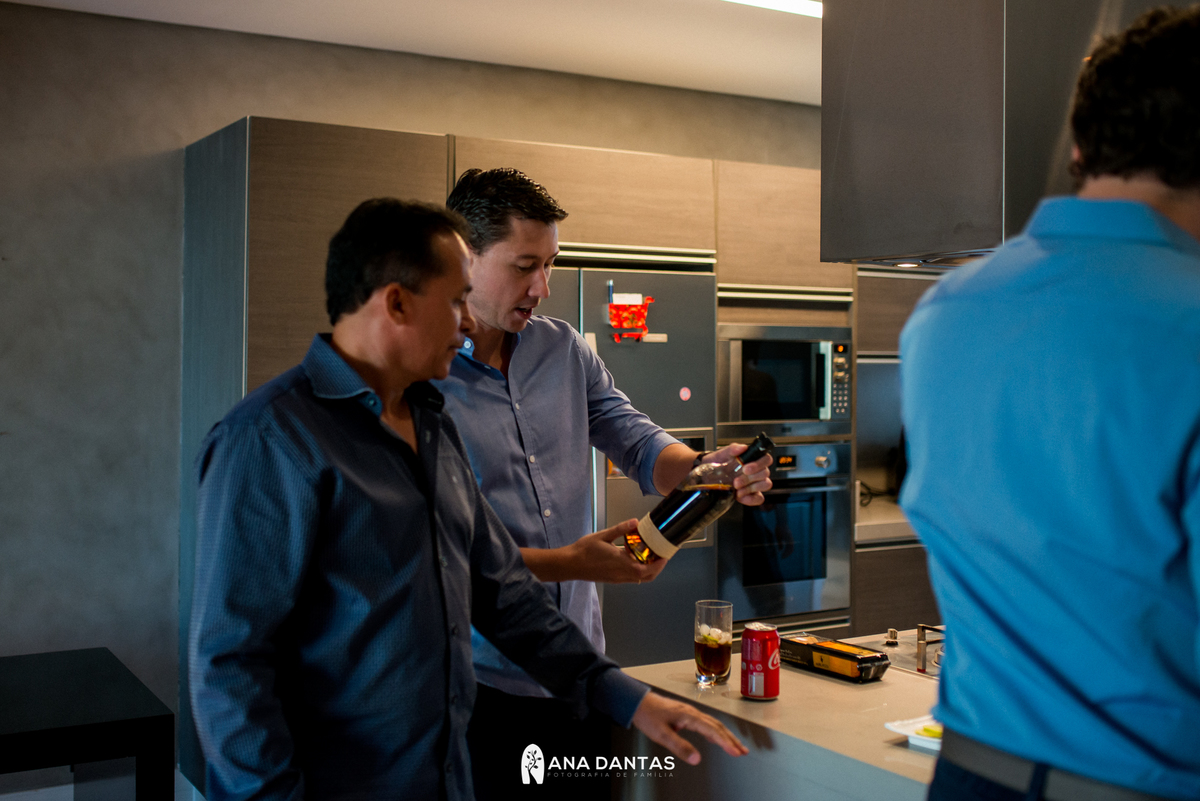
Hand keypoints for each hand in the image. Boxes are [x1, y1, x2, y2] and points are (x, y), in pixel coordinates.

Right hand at [566, 519, 667, 583]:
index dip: (658, 565)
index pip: (646, 569)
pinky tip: (636, 559)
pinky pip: (631, 578)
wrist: (570, 564)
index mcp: (621, 563)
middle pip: (646, 577)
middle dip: (657, 568)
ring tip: (651, 556)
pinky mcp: (613, 579)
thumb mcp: (602, 535)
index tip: (665, 556)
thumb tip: (635, 522)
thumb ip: (620, 529)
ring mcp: (617, 578)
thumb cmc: (584, 550)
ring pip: (640, 579)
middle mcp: (621, 574)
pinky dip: (639, 571)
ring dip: (649, 570)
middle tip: (661, 556)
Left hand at [631, 692, 748, 764]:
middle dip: (731, 740)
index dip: (726, 742)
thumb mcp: (662, 735)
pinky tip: (718, 738)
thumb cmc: (648, 716)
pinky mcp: (687, 714)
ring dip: (726, 735)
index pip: (712, 730)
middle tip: (743, 752)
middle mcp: (692, 712)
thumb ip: (680, 747)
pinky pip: (706, 722)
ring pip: (713, 724)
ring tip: (737, 747)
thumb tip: (696, 759)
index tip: (736, 753)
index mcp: (688, 716)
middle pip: (717, 726)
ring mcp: (690, 712)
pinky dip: (716, 731)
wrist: (638, 702)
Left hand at [703, 443, 771, 506]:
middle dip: (749, 478)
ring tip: (737, 488)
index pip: (766, 459)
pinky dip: (751, 499)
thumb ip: (732, 449)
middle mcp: (757, 471)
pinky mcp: (752, 495)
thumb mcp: (722, 454)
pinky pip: (759, 498)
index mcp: (752, 459)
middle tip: (736, 481)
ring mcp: (756, 483)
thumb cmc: (719, 462)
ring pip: (765, 484)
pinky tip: (740, 496)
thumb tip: (742, 447)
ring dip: (751, 488)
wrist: (708, 475)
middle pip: (765, 473)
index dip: (759, 464)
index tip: (745, 468)